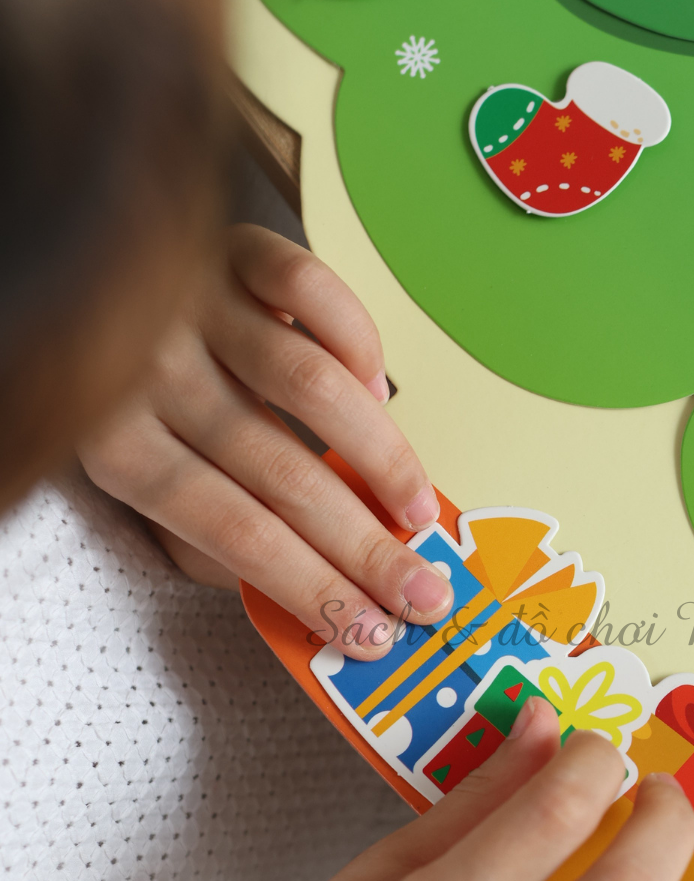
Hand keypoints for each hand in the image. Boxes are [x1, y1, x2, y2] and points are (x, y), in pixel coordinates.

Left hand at [78, 224, 452, 659]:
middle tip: (423, 593)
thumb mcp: (147, 489)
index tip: (371, 630)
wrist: (83, 276)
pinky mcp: (233, 250)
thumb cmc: (132, 402)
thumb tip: (309, 586)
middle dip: (366, 549)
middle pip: (282, 476)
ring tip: (416, 507)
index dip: (312, 587)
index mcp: (123, 451)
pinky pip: (311, 291)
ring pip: (312, 389)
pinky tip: (377, 391)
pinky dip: (358, 344)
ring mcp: (197, 306)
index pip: (236, 534)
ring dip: (382, 458)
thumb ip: (209, 539)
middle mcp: (153, 377)